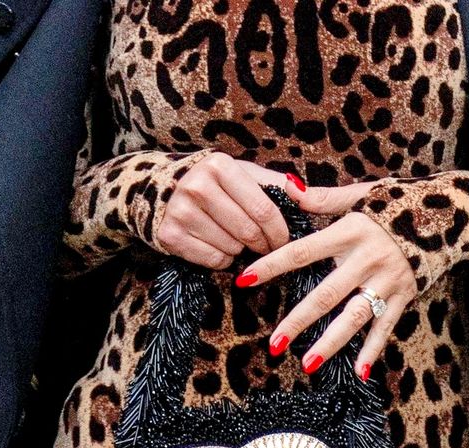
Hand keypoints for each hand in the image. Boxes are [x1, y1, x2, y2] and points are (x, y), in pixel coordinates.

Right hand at [155, 153, 292, 268]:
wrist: (162, 190)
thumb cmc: (215, 184)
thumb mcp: (243, 174)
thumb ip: (276, 183)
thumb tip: (305, 193)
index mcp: (219, 166)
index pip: (263, 208)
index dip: (279, 231)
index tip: (284, 240)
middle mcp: (197, 186)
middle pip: (248, 231)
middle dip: (264, 245)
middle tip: (267, 247)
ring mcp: (181, 211)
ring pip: (232, 247)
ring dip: (242, 250)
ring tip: (237, 239)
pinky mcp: (171, 235)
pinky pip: (213, 260)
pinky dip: (223, 259)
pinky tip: (219, 245)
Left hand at [235, 177, 412, 380]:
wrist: (450, 214)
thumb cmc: (397, 203)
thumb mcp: (362, 194)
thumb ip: (324, 198)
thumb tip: (289, 189)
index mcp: (350, 231)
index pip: (303, 251)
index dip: (273, 265)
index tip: (245, 280)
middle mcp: (367, 259)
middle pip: (326, 294)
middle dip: (298, 320)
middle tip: (274, 344)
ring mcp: (387, 281)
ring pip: (354, 317)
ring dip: (330, 342)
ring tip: (306, 364)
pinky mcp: (405, 296)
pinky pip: (385, 327)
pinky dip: (373, 350)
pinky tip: (359, 371)